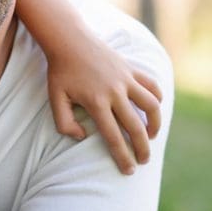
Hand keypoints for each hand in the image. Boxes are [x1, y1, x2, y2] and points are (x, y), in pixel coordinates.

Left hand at [47, 40, 162, 174]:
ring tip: (150, 136)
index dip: (123, 157)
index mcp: (96, 102)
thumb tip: (82, 137)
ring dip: (155, 124)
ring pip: (152, 106)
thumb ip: (64, 122)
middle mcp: (115, 92)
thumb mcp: (54, 98)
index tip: (129, 170)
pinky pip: (152, 86)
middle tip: (143, 161)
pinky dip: (156, 98)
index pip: (114, 137)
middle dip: (142, 148)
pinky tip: (153, 109)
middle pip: (136, 127)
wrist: (68, 40)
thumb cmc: (60, 71)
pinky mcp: (131, 69)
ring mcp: (126, 79)